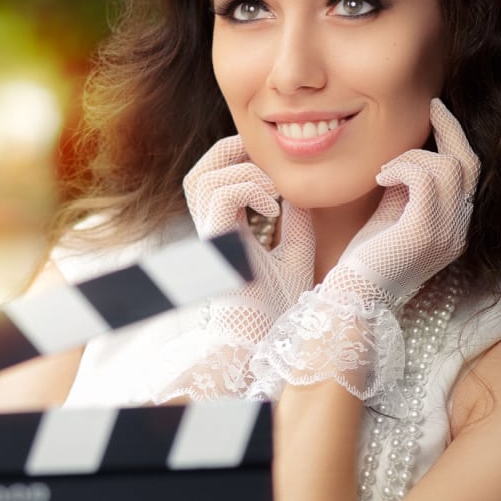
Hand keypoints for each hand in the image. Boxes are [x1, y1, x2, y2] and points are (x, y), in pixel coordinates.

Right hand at [155, 137, 314, 399]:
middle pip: (198, 173)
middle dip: (234, 157)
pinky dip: (250, 189)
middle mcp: (210, 231)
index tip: (279, 174)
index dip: (241, 162)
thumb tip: (301, 193)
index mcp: (224, 231)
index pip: (214, 180)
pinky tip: (274, 209)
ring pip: (203, 177)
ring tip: (275, 193)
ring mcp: (209, 237)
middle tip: (272, 170)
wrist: (267, 343)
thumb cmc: (278, 311)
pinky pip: (222, 194)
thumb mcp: (295, 256)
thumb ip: (296, 224)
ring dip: (245, 172)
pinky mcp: (216, 245)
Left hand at [324, 98, 478, 307]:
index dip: (457, 139)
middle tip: (431, 107)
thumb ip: (412, 186)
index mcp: (457, 226)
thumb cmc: (368, 256)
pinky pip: (425, 178)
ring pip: (446, 166)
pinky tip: (381, 179)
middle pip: (469, 164)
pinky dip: (402, 168)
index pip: (469, 173)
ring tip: (385, 172)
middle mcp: (460, 230)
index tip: (438, 113)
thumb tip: (412, 151)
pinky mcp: (425, 232)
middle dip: (450, 130)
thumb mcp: (396, 213)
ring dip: (412, 157)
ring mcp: (447, 232)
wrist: (355, 294)